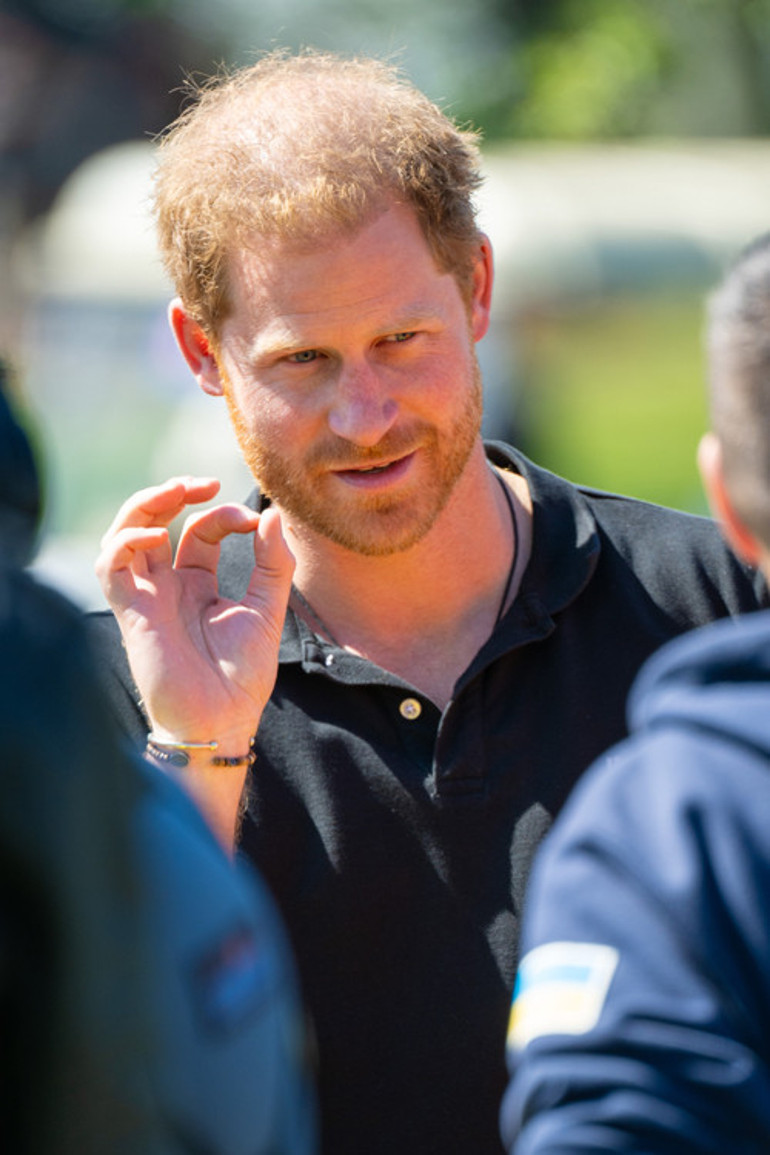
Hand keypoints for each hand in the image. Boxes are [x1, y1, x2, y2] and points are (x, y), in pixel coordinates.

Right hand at [96, 477, 294, 752]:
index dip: (226, 515)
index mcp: (199, 584)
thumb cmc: (242, 675)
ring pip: (126, 534)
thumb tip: (272, 514)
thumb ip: (274, 563)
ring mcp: (147, 597)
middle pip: (156, 522)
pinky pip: (110, 567)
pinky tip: (155, 534)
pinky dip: (125, 541)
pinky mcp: (131, 612)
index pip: (201, 531)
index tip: (256, 521)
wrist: (222, 720)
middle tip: (204, 482)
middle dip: (175, 493)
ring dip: (146, 505)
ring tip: (177, 490)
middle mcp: (168, 586)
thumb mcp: (268, 609)